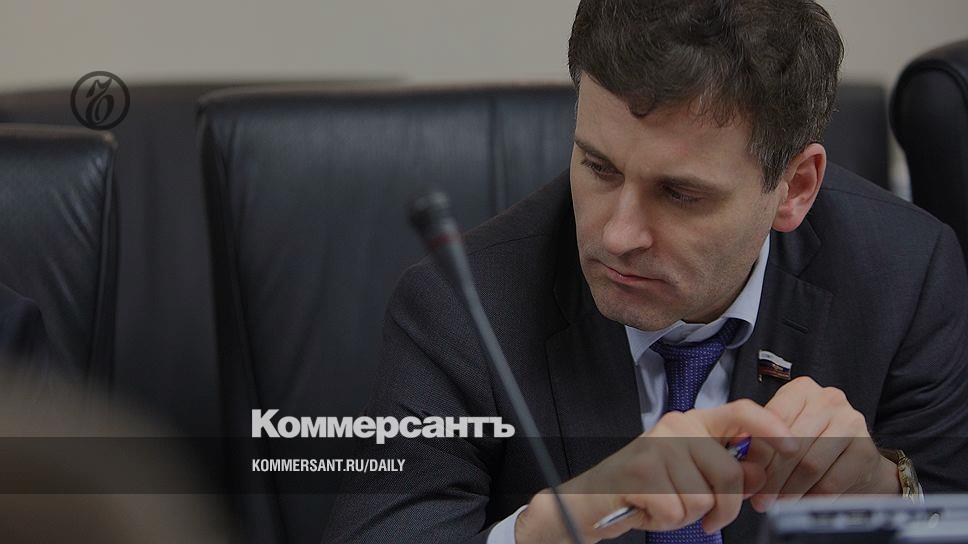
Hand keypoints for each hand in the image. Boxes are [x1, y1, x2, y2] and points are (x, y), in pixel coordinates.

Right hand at [514, 399, 797, 543]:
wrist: (591, 500)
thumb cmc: (645, 489)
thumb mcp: (689, 473)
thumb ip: (724, 467)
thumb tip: (760, 474)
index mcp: (692, 423)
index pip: (741, 412)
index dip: (772, 427)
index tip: (794, 446)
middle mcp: (676, 427)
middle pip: (730, 473)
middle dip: (724, 508)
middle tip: (705, 517)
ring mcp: (657, 446)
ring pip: (703, 497)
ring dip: (687, 516)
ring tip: (664, 506)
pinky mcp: (641, 471)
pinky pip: (677, 510)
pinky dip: (664, 521)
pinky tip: (647, 509)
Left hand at [749, 377, 900, 511]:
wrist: (857, 459)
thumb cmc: (811, 443)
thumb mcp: (785, 432)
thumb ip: (762, 441)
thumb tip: (740, 464)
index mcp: (801, 389)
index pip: (773, 419)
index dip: (758, 452)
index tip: (747, 474)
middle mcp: (828, 399)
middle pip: (791, 444)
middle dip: (771, 476)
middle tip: (760, 499)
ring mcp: (851, 422)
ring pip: (810, 465)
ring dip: (789, 490)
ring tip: (777, 503)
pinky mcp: (866, 450)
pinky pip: (831, 482)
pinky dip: (812, 497)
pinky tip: (802, 503)